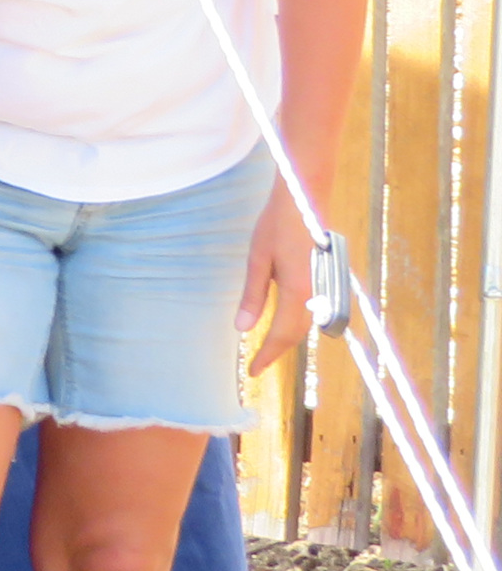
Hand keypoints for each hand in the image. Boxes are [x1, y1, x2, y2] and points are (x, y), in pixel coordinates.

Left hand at [238, 179, 323, 376]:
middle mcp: (318, 293)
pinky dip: (298, 323)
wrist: (306, 199)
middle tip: (257, 364)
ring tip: (267, 349)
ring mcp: (327, 286)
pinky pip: (314, 311)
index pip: (281, 334)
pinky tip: (285, 325)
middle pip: (297, 333)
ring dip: (288, 339)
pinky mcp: (329, 279)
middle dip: (276, 350)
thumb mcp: (258, 259)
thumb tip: (242, 328)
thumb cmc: (278, 225)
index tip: (253, 371)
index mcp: (298, 290)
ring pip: (307, 324)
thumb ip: (253, 296)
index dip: (267, 355)